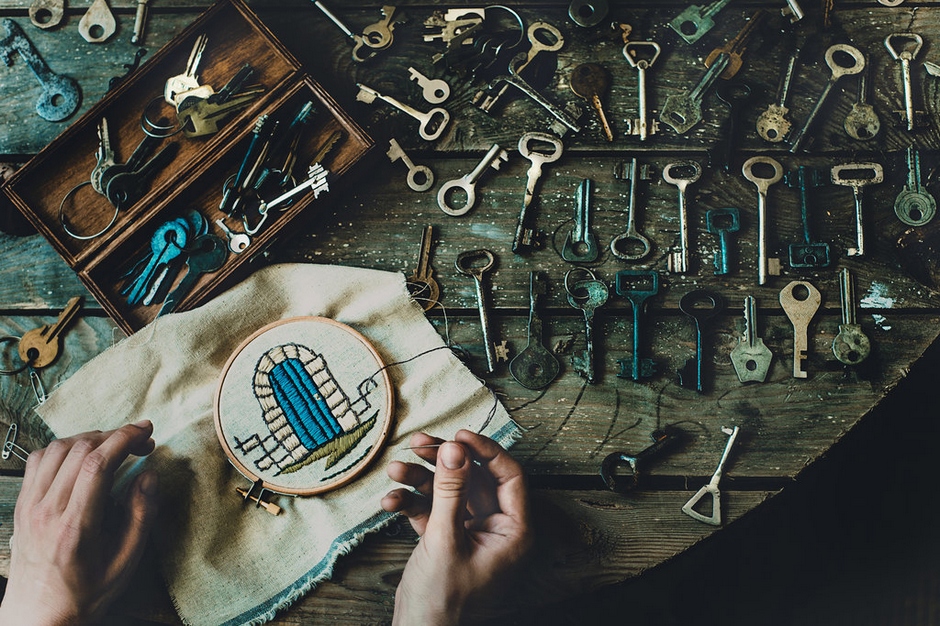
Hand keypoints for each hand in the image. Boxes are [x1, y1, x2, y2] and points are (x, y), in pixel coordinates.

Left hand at [0, 421, 158, 625]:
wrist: (40, 616)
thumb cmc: (86, 593)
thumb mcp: (126, 561)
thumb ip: (141, 516)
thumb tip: (149, 476)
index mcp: (76, 526)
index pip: (98, 463)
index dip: (125, 438)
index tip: (146, 432)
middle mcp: (47, 511)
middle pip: (80, 449)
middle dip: (115, 436)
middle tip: (140, 442)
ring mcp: (29, 506)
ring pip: (57, 449)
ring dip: (90, 438)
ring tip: (114, 446)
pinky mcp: (21, 505)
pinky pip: (38, 460)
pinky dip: (64, 448)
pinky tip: (82, 456)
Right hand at [381, 430, 530, 625]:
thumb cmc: (442, 601)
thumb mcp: (445, 539)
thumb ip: (450, 490)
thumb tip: (454, 448)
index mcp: (513, 531)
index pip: (509, 476)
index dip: (485, 450)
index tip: (458, 435)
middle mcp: (496, 529)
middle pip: (474, 478)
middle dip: (443, 460)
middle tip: (419, 442)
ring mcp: (470, 533)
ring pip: (450, 490)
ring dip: (421, 478)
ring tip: (395, 469)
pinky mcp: (447, 538)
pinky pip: (433, 509)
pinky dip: (412, 502)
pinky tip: (390, 501)